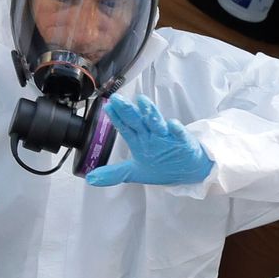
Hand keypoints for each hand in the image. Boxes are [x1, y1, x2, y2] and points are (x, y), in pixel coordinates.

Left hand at [86, 94, 213, 186]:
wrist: (188, 169)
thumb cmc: (162, 166)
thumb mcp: (134, 172)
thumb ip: (113, 173)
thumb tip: (90, 179)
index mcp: (139, 140)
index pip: (125, 127)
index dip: (116, 118)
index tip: (106, 107)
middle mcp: (151, 136)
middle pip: (137, 121)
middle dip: (127, 110)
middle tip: (117, 98)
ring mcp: (167, 137)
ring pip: (157, 123)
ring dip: (150, 113)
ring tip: (142, 102)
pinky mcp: (183, 143)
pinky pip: (180, 135)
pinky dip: (176, 130)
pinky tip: (172, 124)